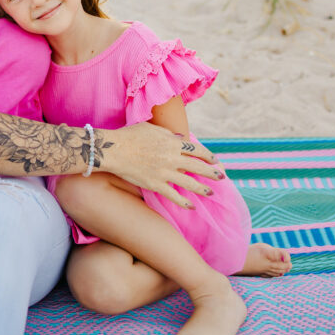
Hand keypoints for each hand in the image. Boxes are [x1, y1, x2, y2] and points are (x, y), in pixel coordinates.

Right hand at [99, 123, 220, 208]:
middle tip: (221, 177)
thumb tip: (181, 138)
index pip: (196, 150)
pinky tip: (191, 206)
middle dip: (212, 172)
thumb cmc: (129, 136)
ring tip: (211, 192)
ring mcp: (165, 172)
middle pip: (198, 166)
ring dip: (203, 188)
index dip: (208, 156)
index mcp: (172, 142)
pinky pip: (174, 196)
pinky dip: (184, 202)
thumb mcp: (151, 128)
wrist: (113, 150)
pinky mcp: (156, 185)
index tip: (215, 161)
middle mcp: (172, 158)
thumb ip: (168, 134)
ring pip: (190, 183)